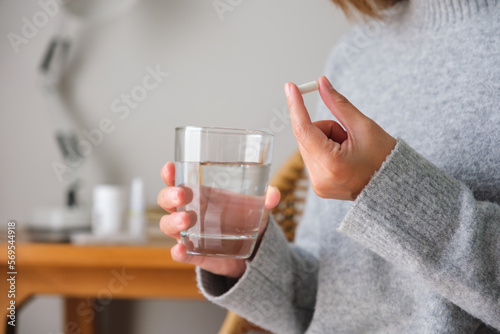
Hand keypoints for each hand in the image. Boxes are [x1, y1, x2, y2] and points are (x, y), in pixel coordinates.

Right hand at [157, 162, 279, 277]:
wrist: (250, 253)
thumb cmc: (245, 220)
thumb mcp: (257, 207)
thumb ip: (265, 199)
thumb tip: (273, 195)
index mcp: (199, 195)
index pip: (177, 180)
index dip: (170, 174)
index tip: (171, 167)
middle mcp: (188, 212)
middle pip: (166, 201)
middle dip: (169, 196)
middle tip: (181, 195)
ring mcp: (189, 234)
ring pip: (168, 226)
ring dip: (172, 222)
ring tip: (186, 220)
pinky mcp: (194, 254)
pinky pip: (180, 254)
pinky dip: (178, 252)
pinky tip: (181, 249)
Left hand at [285, 76, 396, 200]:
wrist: (395, 187)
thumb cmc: (384, 156)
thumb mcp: (363, 126)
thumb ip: (338, 104)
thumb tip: (321, 83)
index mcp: (332, 164)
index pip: (304, 130)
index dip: (296, 106)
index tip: (290, 86)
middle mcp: (320, 178)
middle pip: (305, 137)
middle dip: (323, 129)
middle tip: (347, 136)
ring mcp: (318, 186)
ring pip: (307, 146)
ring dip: (324, 140)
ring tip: (349, 150)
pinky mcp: (318, 188)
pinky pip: (312, 158)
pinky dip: (324, 152)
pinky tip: (343, 159)